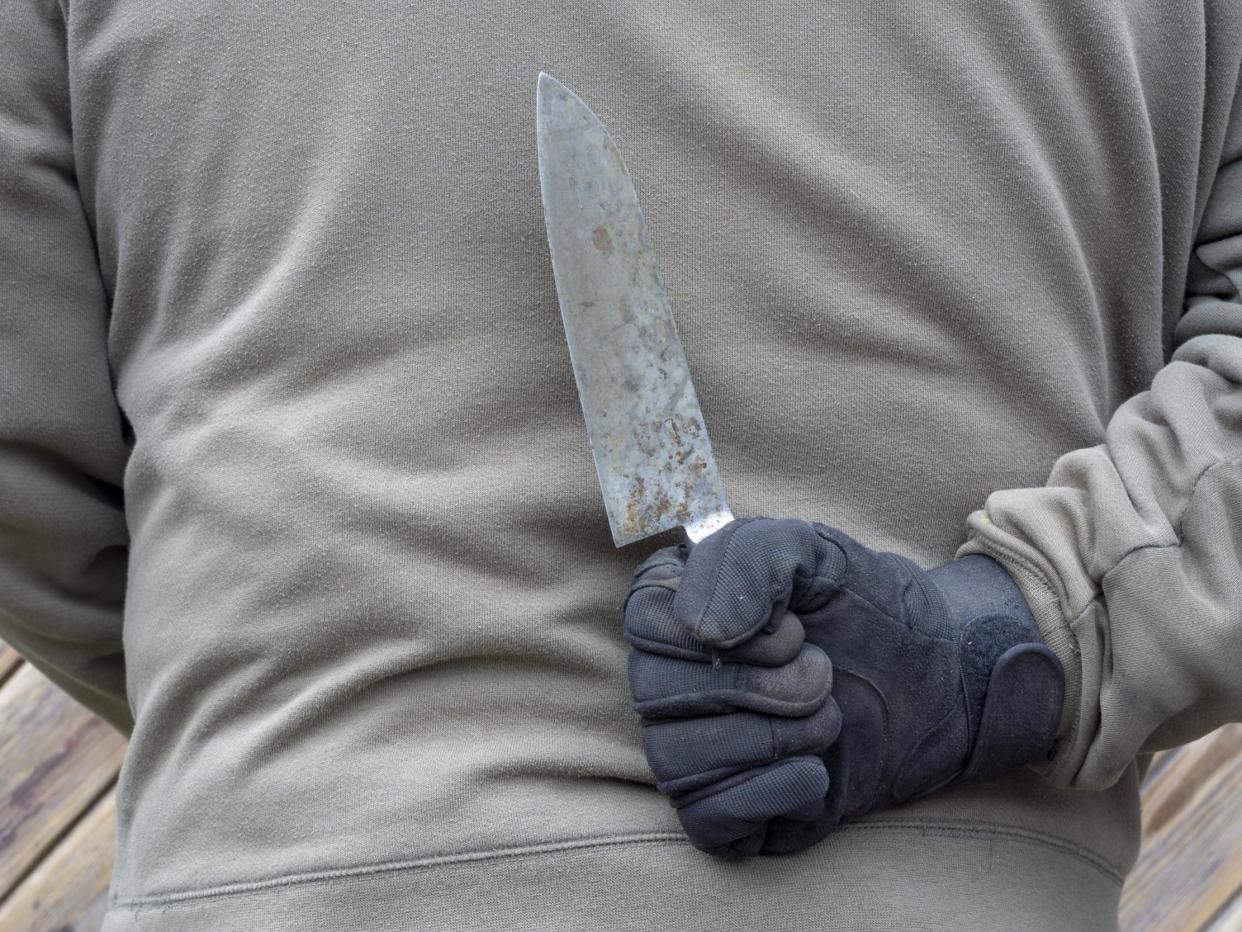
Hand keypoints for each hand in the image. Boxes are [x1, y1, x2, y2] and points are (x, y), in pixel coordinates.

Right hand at [623, 517, 1064, 857]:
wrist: (931, 681)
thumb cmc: (861, 610)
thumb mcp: (815, 553)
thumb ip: (753, 557)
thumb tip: (706, 632)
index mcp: (673, 607)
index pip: (644, 619)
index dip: (720, 626)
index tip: (792, 627)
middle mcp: (662, 680)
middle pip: (657, 693)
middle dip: (760, 686)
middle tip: (824, 675)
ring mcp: (685, 750)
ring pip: (678, 760)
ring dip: (773, 738)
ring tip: (827, 717)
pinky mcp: (718, 812)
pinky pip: (707, 819)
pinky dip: (774, 792)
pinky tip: (816, 769)